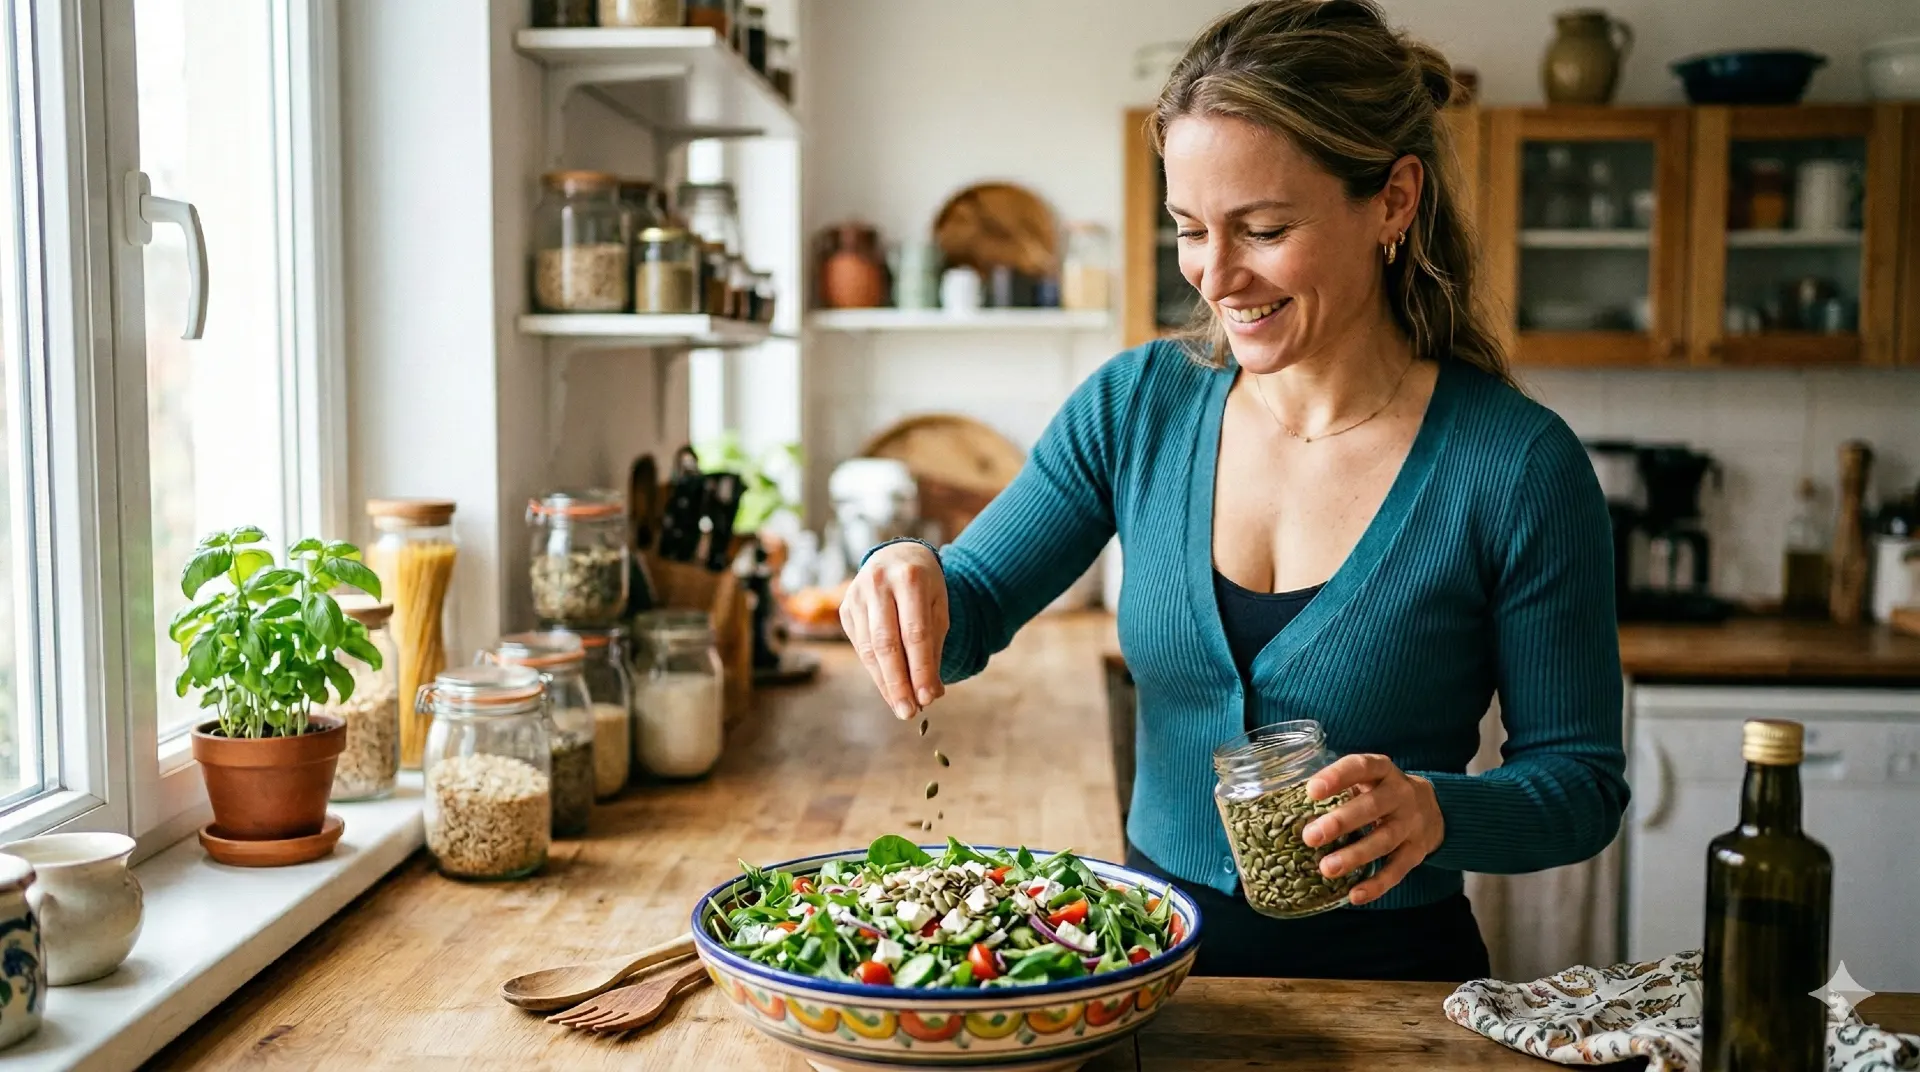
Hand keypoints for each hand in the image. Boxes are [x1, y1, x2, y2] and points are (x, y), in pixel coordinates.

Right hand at [840, 542, 948, 719]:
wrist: (897, 556)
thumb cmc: (925, 586)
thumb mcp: (939, 607)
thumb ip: (934, 647)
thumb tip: (931, 693)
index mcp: (909, 578)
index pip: (915, 633)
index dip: (921, 668)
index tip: (929, 698)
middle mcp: (878, 583)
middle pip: (887, 643)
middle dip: (898, 682)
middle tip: (909, 712)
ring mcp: (856, 595)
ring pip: (870, 648)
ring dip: (885, 683)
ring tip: (902, 706)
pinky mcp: (845, 608)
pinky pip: (861, 647)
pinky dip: (875, 671)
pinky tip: (889, 688)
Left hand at [1299, 754, 1444, 906]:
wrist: (1434, 808)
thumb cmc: (1379, 792)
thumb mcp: (1364, 779)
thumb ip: (1335, 788)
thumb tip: (1280, 809)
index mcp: (1382, 771)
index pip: (1360, 767)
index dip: (1337, 777)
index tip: (1311, 791)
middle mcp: (1400, 794)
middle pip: (1372, 807)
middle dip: (1340, 822)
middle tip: (1309, 836)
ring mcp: (1411, 824)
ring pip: (1384, 840)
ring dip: (1354, 855)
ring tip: (1327, 868)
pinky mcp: (1416, 851)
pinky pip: (1397, 870)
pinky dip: (1376, 885)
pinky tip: (1354, 895)